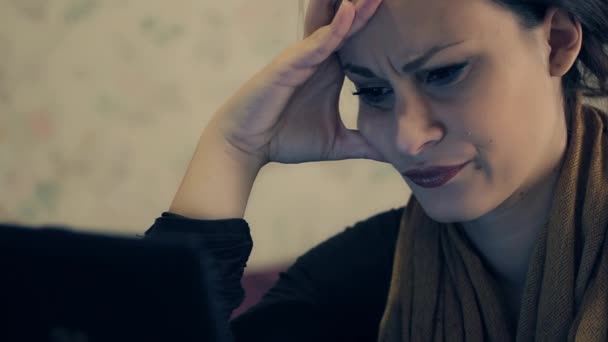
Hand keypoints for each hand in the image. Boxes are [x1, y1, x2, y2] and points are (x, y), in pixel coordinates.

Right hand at [208, 0, 384, 164]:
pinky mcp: (290, 64)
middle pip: (350, 23)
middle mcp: (320, 57)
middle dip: (369, 5)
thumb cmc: (285, 139)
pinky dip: (335, 27)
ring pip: (334, 23)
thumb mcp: (336, 143)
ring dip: (355, 5)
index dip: (381, 22)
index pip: (362, 39)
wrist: (248, 146)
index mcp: (332, 70)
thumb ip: (364, 144)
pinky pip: (316, 42)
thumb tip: (395, 152)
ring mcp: (305, 57)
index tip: (408, 12)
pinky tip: (350, 10)